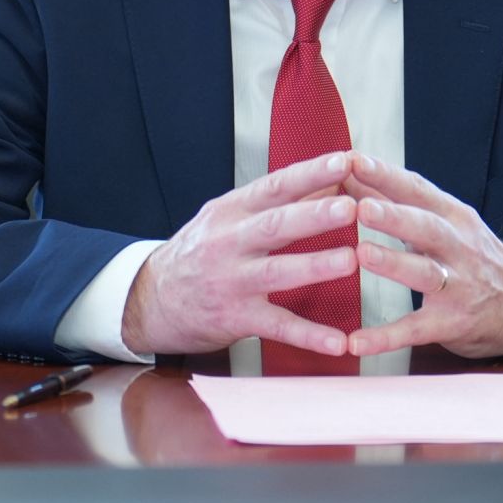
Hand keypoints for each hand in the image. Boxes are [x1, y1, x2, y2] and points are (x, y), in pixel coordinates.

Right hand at [121, 151, 358, 357]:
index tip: (345, 161)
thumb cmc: (202, 251)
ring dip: (315, 266)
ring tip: (351, 260)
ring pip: (276, 272)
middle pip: (276, 225)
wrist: (151, 298)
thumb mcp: (230, 217)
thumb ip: (279, 201)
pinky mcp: (234, 318)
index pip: (275, 186)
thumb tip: (331, 179)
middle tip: (351, 207)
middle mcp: (229, 242)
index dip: (310, 173)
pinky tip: (338, 342)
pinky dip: (308, 335)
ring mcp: (230, 281)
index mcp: (232, 210)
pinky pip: (276, 326)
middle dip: (314, 215)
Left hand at [342, 154, 502, 358]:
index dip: (387, 176)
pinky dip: (385, 337)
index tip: (354, 161)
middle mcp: (459, 247)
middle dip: (394, 216)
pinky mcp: (451, 323)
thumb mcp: (444, 222)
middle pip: (427, 228)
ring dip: (393, 263)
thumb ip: (396, 202)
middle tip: (361, 207)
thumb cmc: (469, 255)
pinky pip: (415, 330)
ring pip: (425, 273)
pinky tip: (356, 342)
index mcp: (454, 216)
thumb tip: (349, 174)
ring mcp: (458, 286)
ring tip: (362, 254)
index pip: (419, 190)